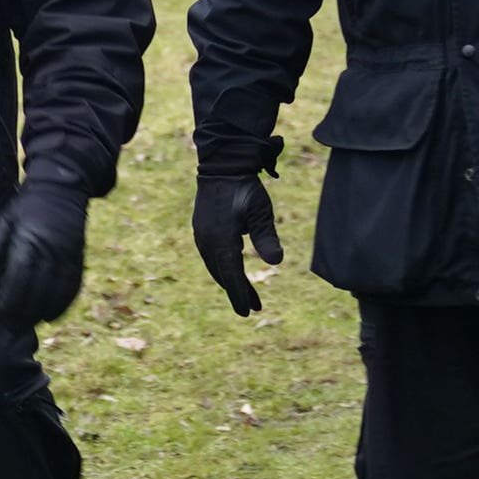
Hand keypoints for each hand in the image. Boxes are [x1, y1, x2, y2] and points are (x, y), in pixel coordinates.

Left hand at [0, 185, 88, 325]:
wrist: (61, 188)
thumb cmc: (25, 206)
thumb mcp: (1, 224)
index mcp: (27, 240)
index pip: (18, 279)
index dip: (9, 302)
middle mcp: (50, 250)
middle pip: (37, 291)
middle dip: (23, 313)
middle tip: (10, 329)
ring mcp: (68, 254)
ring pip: (56, 293)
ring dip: (42, 313)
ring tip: (27, 326)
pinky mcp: (79, 257)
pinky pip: (73, 286)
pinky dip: (62, 305)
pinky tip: (51, 317)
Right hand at [190, 169, 280, 316]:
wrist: (222, 165)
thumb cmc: (245, 188)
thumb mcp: (261, 212)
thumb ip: (267, 237)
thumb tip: (276, 263)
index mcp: (222, 240)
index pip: (232, 275)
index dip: (240, 295)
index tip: (248, 312)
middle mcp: (208, 242)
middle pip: (223, 274)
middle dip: (237, 292)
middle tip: (253, 308)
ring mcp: (202, 235)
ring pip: (215, 266)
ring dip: (230, 280)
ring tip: (245, 292)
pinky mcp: (201, 229)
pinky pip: (212, 256)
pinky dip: (222, 268)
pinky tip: (231, 269)